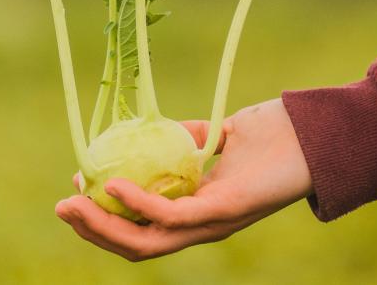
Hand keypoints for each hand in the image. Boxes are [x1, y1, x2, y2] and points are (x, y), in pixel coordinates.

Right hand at [55, 98, 312, 260]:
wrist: (314, 132)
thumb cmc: (275, 134)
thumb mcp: (224, 134)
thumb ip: (193, 139)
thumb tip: (158, 132)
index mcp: (198, 211)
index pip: (143, 229)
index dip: (106, 218)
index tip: (77, 189)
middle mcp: (203, 226)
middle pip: (137, 245)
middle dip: (93, 232)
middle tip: (62, 207)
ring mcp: (213, 223)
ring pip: (147, 242)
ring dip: (104, 228)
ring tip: (74, 205)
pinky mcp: (225, 211)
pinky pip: (173, 216)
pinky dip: (138, 206)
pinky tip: (113, 187)